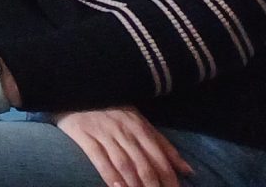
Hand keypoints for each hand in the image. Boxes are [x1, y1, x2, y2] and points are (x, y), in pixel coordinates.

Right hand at [54, 108, 191, 186]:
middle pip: (143, 164)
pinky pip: (98, 157)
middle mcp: (124, 130)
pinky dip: (109, 174)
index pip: (160, 159)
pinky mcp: (83, 134)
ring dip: (134, 184)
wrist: (77, 88)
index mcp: (140, 127)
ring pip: (123, 163)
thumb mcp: (140, 122)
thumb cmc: (112, 109)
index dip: (169, 180)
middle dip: (153, 186)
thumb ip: (163, 146)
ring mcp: (103, 132)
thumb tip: (188, 171)